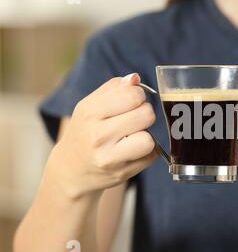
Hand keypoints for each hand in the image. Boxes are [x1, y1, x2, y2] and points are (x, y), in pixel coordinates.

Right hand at [47, 73, 156, 198]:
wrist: (71, 170)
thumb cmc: (86, 131)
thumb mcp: (90, 105)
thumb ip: (114, 88)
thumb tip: (135, 79)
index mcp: (90, 112)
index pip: (132, 95)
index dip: (138, 96)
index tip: (132, 102)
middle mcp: (98, 136)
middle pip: (146, 115)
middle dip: (145, 114)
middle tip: (134, 119)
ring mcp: (110, 158)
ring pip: (149, 140)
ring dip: (147, 136)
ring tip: (133, 136)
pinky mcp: (123, 173)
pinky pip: (151, 156)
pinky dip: (147, 152)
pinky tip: (132, 151)